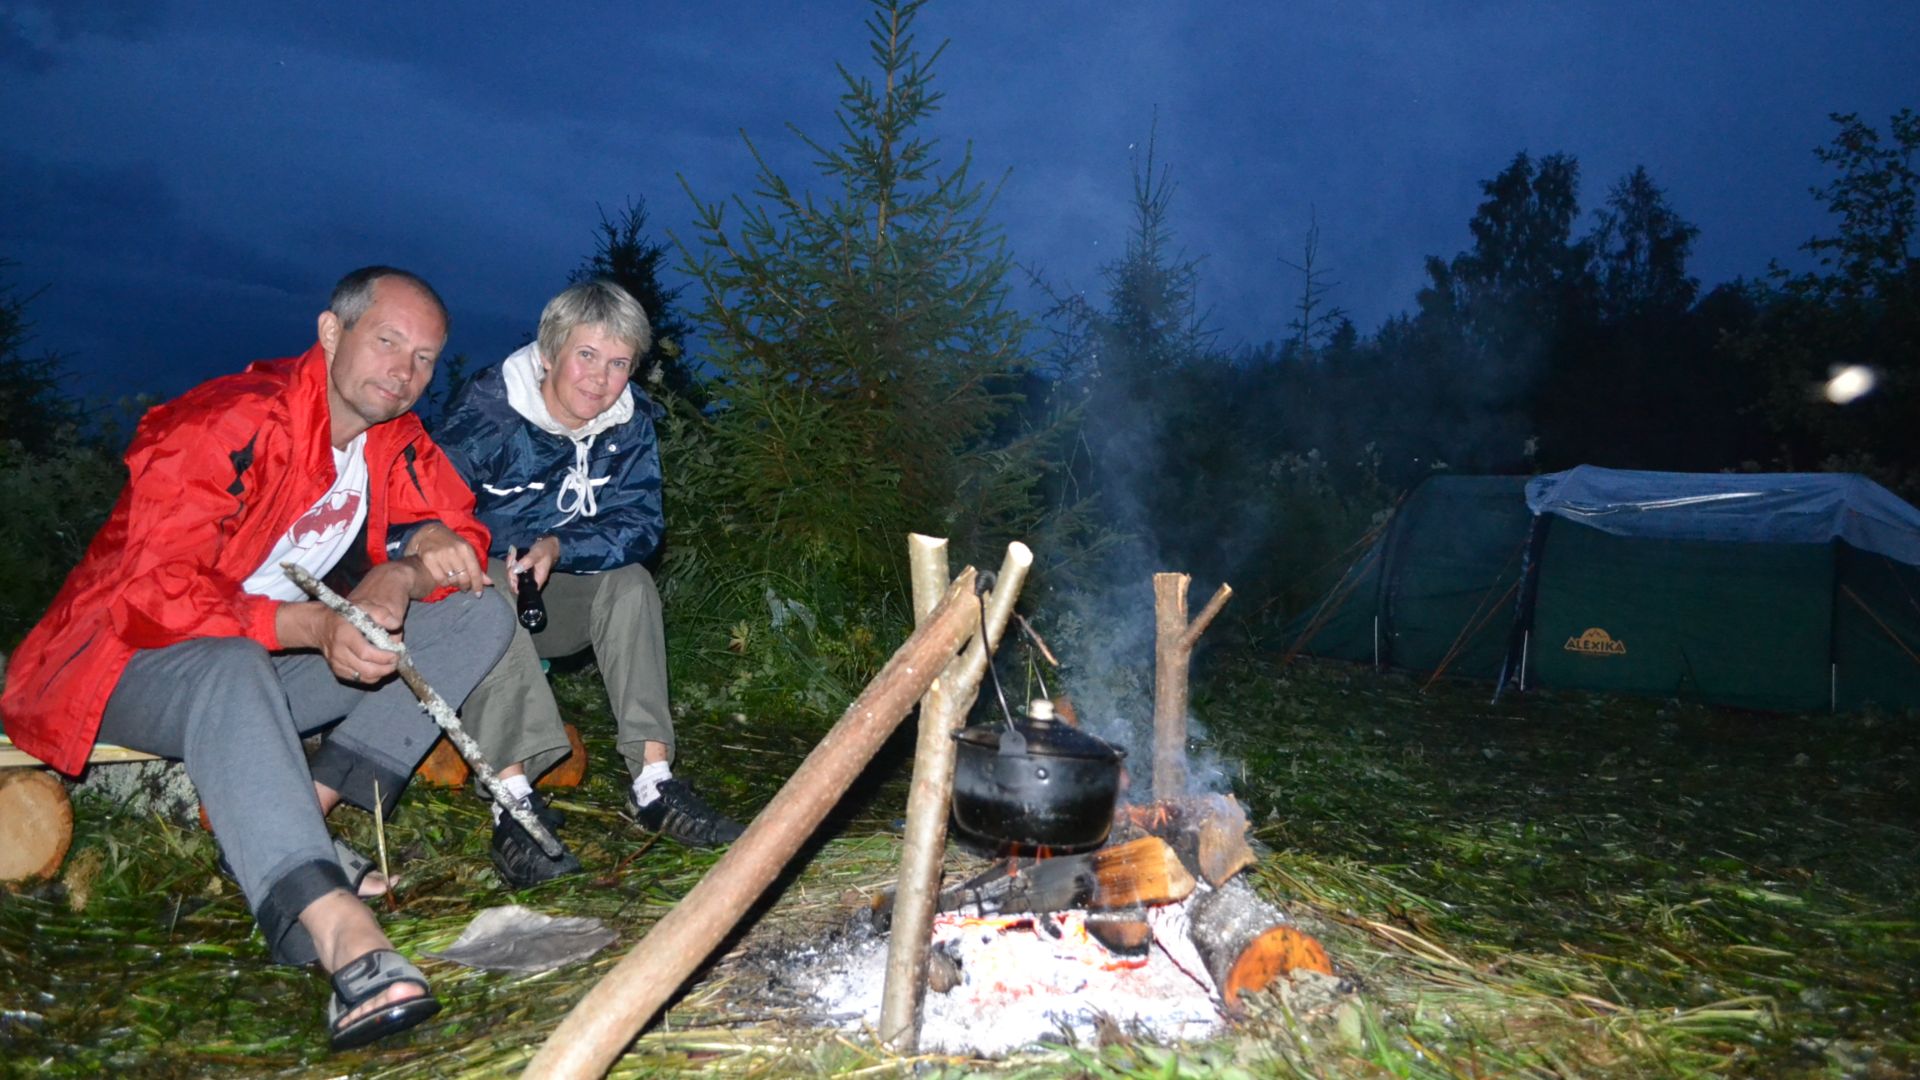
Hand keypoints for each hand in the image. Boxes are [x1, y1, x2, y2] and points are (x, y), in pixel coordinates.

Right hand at [324, 563, 412, 682]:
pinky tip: (378, 668)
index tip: (395, 655)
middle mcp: (339, 652)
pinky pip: (357, 679)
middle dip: (385, 668)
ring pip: (363, 677)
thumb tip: (396, 624)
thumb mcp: (363, 606)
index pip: (366, 653)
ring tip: (389, 665)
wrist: (321, 626)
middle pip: (366, 669)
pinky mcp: (337, 670)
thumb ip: (381, 614)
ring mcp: (336, 663)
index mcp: (345, 635)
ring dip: (380, 674)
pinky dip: (370, 676)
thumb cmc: (345, 615)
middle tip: (396, 662)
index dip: (383, 657)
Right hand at [406, 522, 485, 594]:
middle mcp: (454, 551)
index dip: (477, 585)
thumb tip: (489, 582)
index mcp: (466, 549)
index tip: (478, 594)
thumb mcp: (466, 551)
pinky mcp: (428, 558)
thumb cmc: (451, 543)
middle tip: (465, 587)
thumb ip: (477, 567)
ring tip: (455, 582)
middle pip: (463, 578)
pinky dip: (444, 583)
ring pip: (452, 580)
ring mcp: (440, 555)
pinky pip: (440, 579)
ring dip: (455, 584)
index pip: (475, 571)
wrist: (430, 532)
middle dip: (466, 586)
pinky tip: (446, 580)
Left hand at [505, 536, 560, 592]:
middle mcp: (529, 581)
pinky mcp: (521, 570)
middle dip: (510, 569)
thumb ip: (528, 561)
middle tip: (513, 557)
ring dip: (509, 563)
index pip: (521, 589)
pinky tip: (513, 554)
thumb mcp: (538, 553)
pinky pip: (512, 568)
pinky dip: (510, 561)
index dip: (513, 582)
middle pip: (513, 582)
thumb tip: (516, 570)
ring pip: (511, 575)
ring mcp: (524, 576)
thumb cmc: (546, 550)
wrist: (549, 545)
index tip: (512, 570)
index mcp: (536, 581)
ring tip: (513, 553)